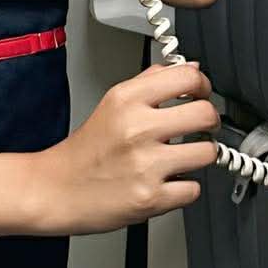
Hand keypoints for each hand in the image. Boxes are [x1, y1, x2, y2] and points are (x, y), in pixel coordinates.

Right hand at [30, 62, 220, 235]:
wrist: (56, 189)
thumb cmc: (86, 150)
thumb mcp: (113, 103)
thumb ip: (151, 81)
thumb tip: (191, 69)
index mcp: (127, 100)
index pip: (187, 77)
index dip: (203, 86)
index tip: (201, 94)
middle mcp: (137, 129)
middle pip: (205, 114)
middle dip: (210, 122)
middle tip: (202, 127)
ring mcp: (145, 165)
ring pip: (207, 153)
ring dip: (199, 157)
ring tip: (181, 157)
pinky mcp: (151, 198)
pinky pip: (194, 189)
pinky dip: (184, 188)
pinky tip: (167, 181)